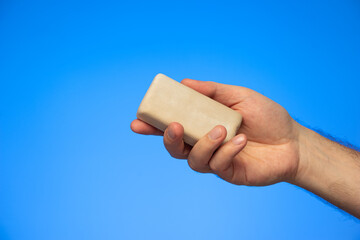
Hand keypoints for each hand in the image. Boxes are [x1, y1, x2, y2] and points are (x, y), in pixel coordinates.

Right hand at [131, 79, 299, 185]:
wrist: (292, 141)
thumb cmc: (266, 117)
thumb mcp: (239, 96)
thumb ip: (213, 91)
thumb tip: (185, 83)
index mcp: (203, 124)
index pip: (174, 125)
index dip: (153, 125)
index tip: (137, 121)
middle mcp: (205, 143)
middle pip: (175, 147)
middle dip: (168, 139)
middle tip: (174, 127)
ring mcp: (215, 160)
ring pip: (193, 159)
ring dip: (204, 144)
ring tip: (221, 129)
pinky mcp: (228, 173)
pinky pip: (218, 165)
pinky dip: (227, 151)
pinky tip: (241, 140)